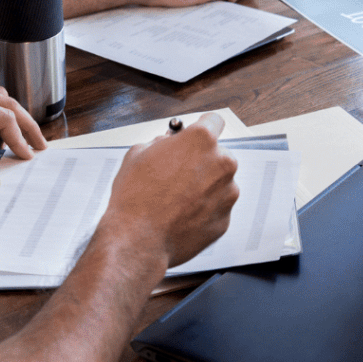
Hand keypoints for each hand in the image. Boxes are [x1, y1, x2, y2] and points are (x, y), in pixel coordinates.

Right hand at [101, 112, 238, 267]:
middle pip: (218, 154)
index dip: (203, 127)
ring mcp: (227, 192)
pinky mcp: (225, 218)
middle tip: (179, 174)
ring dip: (205, 187)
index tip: (198, 134)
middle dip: (202, 161)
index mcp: (201, 140)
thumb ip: (161, 142)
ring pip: (220, 183)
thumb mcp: (138, 153)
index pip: (214, 121)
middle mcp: (221, 163)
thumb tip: (169, 142)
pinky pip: (217, 208)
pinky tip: (182, 216)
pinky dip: (204, 210)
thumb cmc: (135, 198)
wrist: (137, 241)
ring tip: (177, 200)